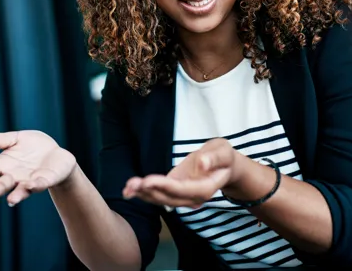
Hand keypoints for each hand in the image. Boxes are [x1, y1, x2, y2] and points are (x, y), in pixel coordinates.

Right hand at [0, 131, 75, 207]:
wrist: (56, 155)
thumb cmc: (33, 147)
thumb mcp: (15, 139)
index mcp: (3, 165)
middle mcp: (13, 177)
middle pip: (0, 186)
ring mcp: (28, 181)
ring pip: (19, 191)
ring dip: (15, 195)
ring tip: (11, 200)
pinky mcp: (44, 181)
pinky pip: (39, 184)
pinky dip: (35, 185)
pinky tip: (31, 185)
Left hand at [123, 138, 239, 208]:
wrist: (225, 164)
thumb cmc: (224, 156)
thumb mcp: (223, 152)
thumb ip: (214, 158)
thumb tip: (201, 163)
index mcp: (205, 189)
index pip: (183, 190)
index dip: (164, 186)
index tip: (148, 180)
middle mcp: (192, 197)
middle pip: (169, 198)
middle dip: (149, 192)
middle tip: (131, 185)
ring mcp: (183, 194)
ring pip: (162, 199)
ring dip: (143, 194)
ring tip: (126, 188)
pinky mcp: (175, 188)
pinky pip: (159, 192)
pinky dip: (145, 191)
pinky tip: (130, 189)